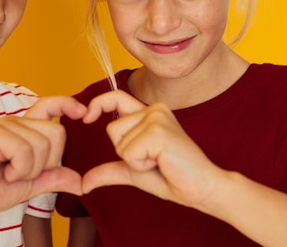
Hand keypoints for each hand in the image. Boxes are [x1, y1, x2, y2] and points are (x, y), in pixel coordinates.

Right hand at [0, 96, 86, 217]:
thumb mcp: (29, 185)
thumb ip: (53, 178)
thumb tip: (81, 182)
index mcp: (24, 131)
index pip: (50, 106)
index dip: (68, 104)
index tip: (83, 112)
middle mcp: (16, 123)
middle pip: (56, 133)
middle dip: (47, 161)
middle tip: (22, 172)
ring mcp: (5, 125)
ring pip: (42, 144)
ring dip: (29, 169)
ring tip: (9, 172)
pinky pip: (24, 150)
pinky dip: (18, 169)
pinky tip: (2, 171)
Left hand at [81, 91, 222, 208]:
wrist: (202, 189)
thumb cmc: (172, 177)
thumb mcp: (134, 171)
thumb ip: (110, 170)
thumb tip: (84, 182)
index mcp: (150, 113)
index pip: (116, 97)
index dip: (98, 104)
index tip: (86, 117)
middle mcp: (154, 109)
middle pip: (112, 129)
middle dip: (126, 152)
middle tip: (153, 160)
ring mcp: (157, 118)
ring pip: (119, 142)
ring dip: (135, 161)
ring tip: (159, 161)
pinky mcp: (158, 131)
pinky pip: (129, 153)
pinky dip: (141, 165)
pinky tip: (162, 163)